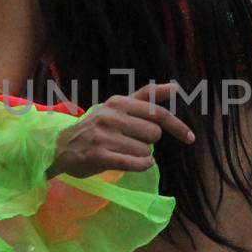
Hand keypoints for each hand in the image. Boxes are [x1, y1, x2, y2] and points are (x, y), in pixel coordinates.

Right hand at [48, 81, 194, 178]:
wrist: (61, 147)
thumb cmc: (97, 127)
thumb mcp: (119, 106)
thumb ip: (146, 96)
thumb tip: (176, 86)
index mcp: (119, 102)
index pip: (157, 112)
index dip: (177, 126)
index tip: (190, 138)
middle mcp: (112, 115)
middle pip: (154, 134)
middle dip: (148, 141)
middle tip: (130, 142)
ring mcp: (104, 136)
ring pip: (145, 151)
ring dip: (141, 155)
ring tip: (121, 151)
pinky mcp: (99, 156)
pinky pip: (135, 163)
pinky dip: (141, 165)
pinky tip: (135, 163)